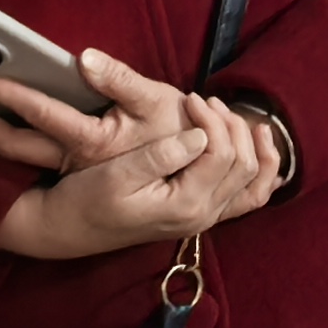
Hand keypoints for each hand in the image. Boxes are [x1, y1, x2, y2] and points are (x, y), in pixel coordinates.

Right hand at [0, 51, 283, 261]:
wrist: (66, 229)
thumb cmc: (85, 199)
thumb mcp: (117, 174)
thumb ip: (160, 156)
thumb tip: (199, 135)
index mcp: (184, 204)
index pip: (221, 154)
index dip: (212, 121)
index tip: (191, 97)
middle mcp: (202, 216)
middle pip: (244, 166)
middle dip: (233, 128)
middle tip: (209, 101)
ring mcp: (204, 219)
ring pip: (252, 182)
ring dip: (253, 147)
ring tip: (242, 118)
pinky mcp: (199, 215)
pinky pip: (247, 198)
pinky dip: (261, 175)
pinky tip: (259, 151)